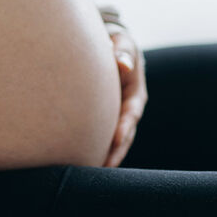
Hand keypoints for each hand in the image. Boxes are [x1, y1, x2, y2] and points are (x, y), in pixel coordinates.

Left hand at [103, 24, 147, 166]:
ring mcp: (118, 116)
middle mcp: (128, 109)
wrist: (112, 47)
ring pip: (113, 140)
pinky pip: (100, 136)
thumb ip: (123, 52)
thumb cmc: (117, 44)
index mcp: (136, 93)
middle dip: (116, 151)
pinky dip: (94, 148)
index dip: (125, 127)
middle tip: (103, 166)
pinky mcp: (106, 119)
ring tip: (91, 172)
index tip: (116, 139)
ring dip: (105, 155)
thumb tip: (123, 64)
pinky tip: (80, 161)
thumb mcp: (123, 44)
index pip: (131, 113)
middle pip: (124, 135)